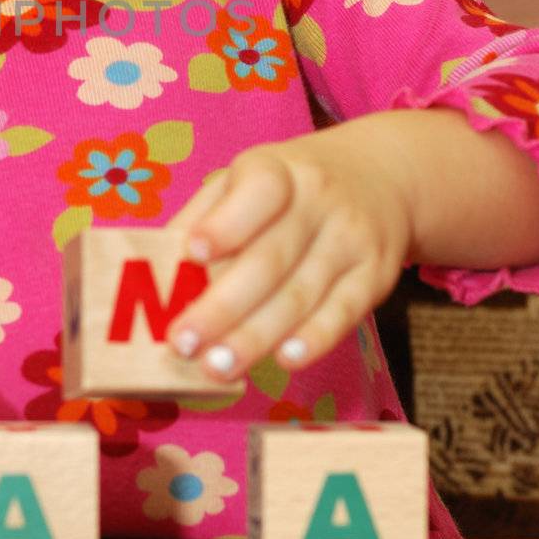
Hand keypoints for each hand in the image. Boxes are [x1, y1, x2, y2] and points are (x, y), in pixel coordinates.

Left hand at [162, 123, 414, 378]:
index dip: (225, 224)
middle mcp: (318, 201)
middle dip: (223, 306)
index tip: (192, 253)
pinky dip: (313, 339)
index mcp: (277, 170)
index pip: (256, 192)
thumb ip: (204, 216)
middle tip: (184, 343)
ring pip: (300, 294)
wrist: (382, 175)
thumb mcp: (247, 178)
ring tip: (216, 368)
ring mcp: (351, 239)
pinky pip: (344, 312)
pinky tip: (283, 360)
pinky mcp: (375, 275)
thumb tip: (156, 265)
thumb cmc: (291, 186)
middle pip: (270, 259)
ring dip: (256, 337)